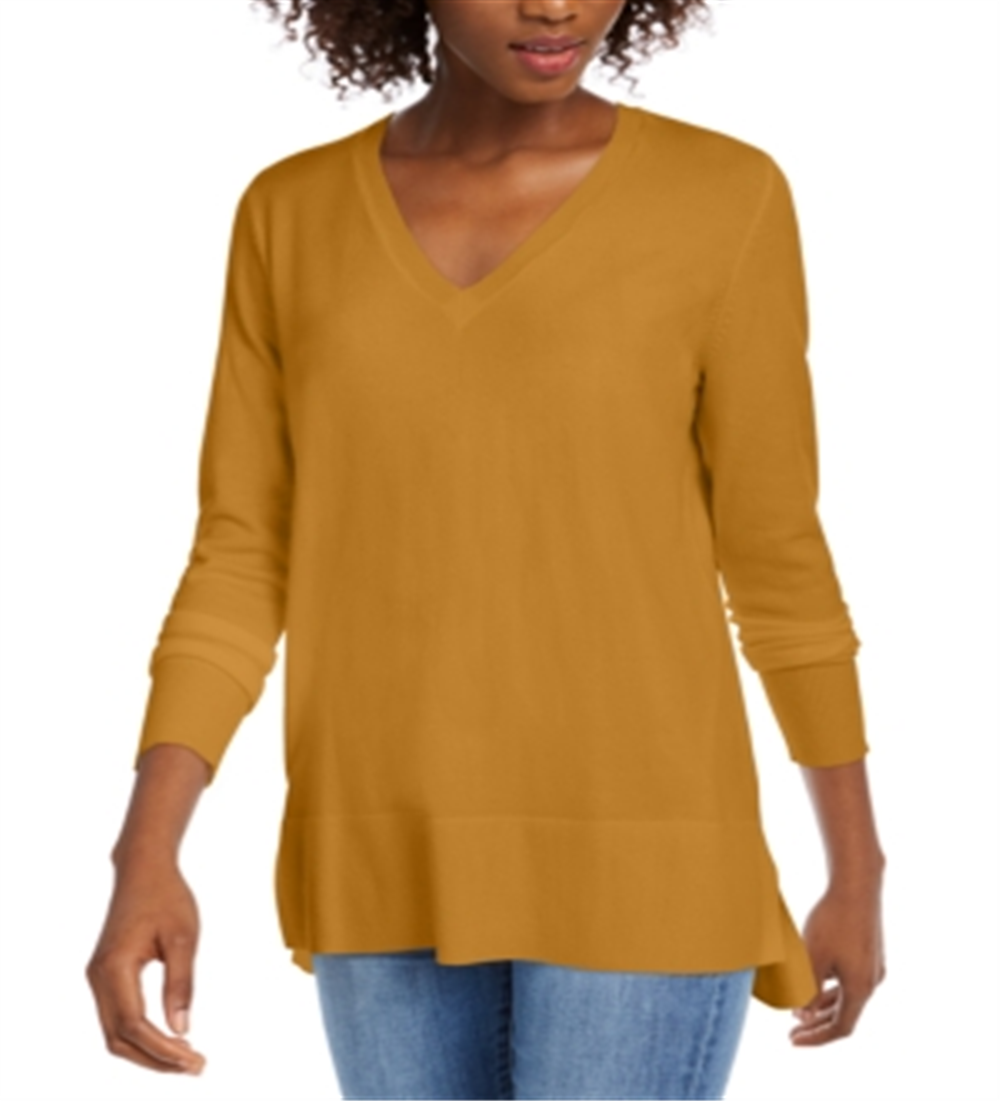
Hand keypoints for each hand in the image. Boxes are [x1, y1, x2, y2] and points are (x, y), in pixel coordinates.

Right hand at [85, 857, 206, 1073]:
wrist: (143, 869)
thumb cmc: (166, 896)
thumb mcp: (183, 936)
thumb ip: (181, 983)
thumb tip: (182, 1029)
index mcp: (114, 967)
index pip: (134, 1025)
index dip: (162, 1049)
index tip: (194, 1060)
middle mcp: (98, 977)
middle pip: (119, 1038)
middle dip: (155, 1059)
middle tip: (195, 1067)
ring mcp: (98, 978)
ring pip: (115, 1033)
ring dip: (147, 1052)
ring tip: (185, 1060)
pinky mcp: (105, 976)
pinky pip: (117, 1018)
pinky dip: (140, 1036)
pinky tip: (168, 1040)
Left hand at [789, 869, 885, 1044]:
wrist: (857, 884)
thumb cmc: (833, 919)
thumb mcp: (813, 957)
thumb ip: (807, 989)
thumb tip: (801, 1014)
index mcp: (860, 988)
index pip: (840, 1028)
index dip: (816, 1038)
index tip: (793, 1040)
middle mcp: (871, 981)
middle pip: (844, 1014)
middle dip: (817, 1024)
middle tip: (792, 1029)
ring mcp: (872, 965)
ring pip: (846, 996)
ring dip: (823, 1005)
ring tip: (799, 1009)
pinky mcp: (868, 950)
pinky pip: (849, 979)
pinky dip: (830, 988)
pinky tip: (814, 980)